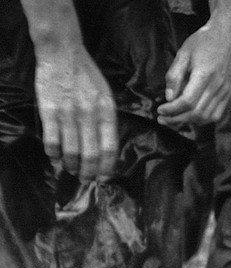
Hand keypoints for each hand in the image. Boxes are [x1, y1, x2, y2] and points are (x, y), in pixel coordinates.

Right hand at [34, 46, 116, 181]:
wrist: (63, 54)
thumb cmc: (87, 76)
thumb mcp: (107, 97)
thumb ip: (107, 121)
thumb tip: (106, 149)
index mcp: (107, 113)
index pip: (110, 148)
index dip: (107, 168)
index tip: (104, 178)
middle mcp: (89, 116)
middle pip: (90, 155)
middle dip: (88, 172)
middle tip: (85, 179)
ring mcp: (68, 114)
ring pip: (70, 151)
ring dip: (71, 165)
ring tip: (71, 169)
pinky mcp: (49, 111)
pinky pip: (51, 140)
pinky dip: (53, 153)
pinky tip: (55, 155)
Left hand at [157, 17, 230, 126]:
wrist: (227, 37)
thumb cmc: (202, 42)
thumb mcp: (183, 53)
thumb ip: (174, 75)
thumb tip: (169, 97)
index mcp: (204, 75)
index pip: (187, 101)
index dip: (172, 110)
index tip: (160, 110)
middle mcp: (217, 86)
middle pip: (196, 113)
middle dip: (177, 119)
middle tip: (162, 119)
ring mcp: (224, 92)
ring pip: (206, 117)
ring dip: (188, 122)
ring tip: (174, 119)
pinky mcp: (228, 94)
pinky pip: (216, 115)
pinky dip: (202, 120)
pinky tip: (190, 116)